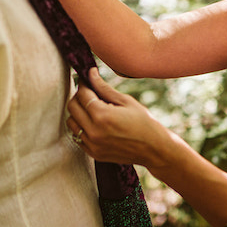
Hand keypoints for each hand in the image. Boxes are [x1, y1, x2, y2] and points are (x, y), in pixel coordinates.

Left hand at [65, 69, 180, 168]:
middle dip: (79, 97)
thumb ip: (104, 88)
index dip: (83, 84)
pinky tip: (94, 123)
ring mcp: (92, 144)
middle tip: (90, 93)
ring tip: (92, 109)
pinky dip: (81, 127)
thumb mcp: (126, 101)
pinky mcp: (93, 153)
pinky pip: (77, 136)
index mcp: (102, 116)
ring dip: (78, 113)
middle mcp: (93, 131)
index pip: (82, 94)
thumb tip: (91, 73)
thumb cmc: (144, 122)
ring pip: (71, 123)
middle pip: (72, 107)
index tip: (87, 80)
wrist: (154, 149)